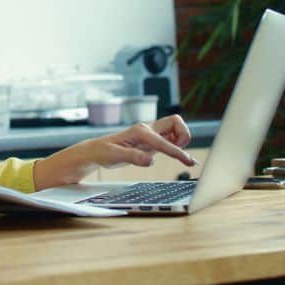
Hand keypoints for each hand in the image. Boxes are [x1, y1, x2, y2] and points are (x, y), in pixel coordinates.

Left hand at [33, 115, 195, 189]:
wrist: (96, 151)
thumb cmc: (103, 152)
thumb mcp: (115, 156)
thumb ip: (133, 157)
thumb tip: (150, 160)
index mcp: (140, 132)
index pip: (164, 142)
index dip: (177, 152)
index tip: (188, 162)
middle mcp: (147, 130)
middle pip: (175, 122)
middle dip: (183, 134)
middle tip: (180, 150)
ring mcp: (150, 134)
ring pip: (174, 128)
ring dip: (180, 139)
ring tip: (175, 153)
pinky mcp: (150, 141)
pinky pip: (169, 138)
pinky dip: (176, 144)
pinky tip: (174, 154)